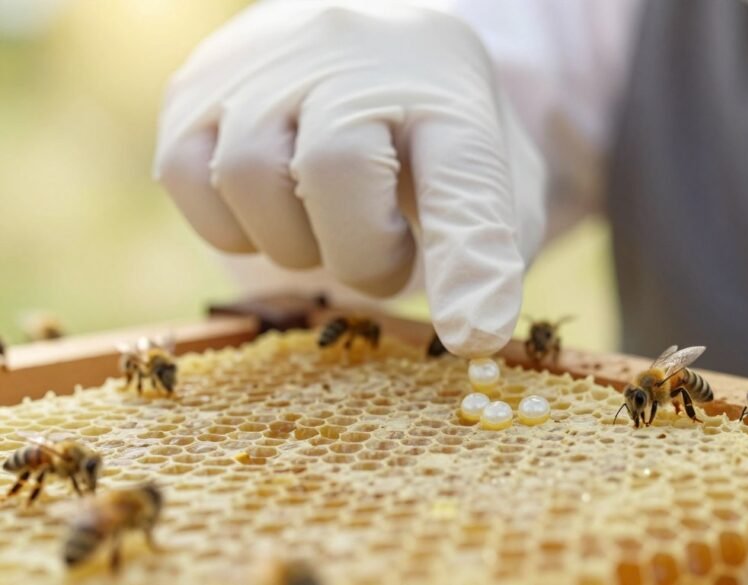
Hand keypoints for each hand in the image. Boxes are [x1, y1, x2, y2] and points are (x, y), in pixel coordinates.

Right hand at [154, 1, 544, 356]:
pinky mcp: (197, 86)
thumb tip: (472, 332)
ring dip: (292, 241)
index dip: (467, 259)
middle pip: (336, 168)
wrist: (365, 61)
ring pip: (249, 174)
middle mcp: (354, 54)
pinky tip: (272, 212)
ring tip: (327, 227)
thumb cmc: (431, 146)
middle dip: (361, 254)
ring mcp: (266, 62)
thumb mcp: (486, 182)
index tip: (473, 332)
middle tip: (386, 259)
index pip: (463, 174)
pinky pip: (188, 176)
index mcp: (448, 90)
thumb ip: (485, 246)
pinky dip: (229, 224)